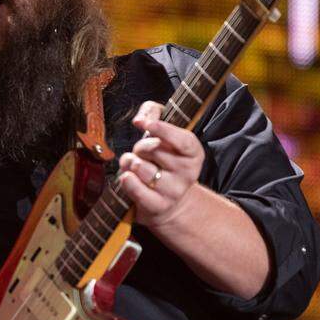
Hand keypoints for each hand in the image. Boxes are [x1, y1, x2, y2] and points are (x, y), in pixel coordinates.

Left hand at [117, 100, 204, 232]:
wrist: (167, 201)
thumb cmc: (162, 160)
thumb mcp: (162, 131)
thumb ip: (153, 113)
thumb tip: (140, 120)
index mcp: (193, 153)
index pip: (182, 140)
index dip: (163, 130)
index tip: (146, 124)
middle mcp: (187, 173)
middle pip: (153, 149)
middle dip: (140, 147)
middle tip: (143, 152)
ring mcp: (173, 191)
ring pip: (139, 167)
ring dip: (130, 163)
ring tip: (136, 166)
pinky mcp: (158, 206)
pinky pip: (134, 187)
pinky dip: (126, 180)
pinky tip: (127, 177)